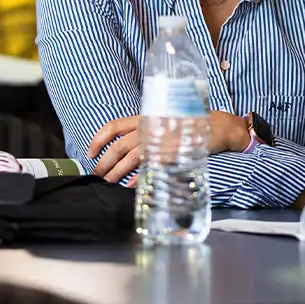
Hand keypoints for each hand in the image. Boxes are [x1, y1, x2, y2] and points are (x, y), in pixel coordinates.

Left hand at [89, 111, 252, 185]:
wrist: (215, 126)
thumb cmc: (187, 124)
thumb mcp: (162, 122)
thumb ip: (145, 133)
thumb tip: (126, 151)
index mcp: (143, 118)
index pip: (113, 126)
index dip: (98, 140)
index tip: (90, 153)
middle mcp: (148, 127)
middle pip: (118, 146)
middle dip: (104, 162)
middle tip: (98, 175)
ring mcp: (159, 140)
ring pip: (130, 158)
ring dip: (117, 172)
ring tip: (109, 183)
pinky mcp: (169, 153)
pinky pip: (148, 167)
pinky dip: (138, 178)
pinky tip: (130, 186)